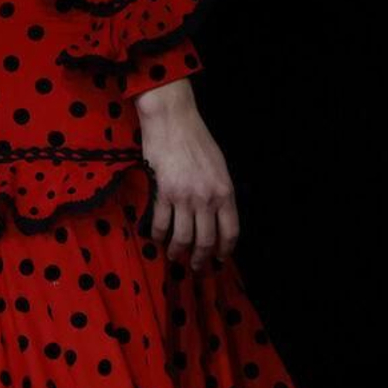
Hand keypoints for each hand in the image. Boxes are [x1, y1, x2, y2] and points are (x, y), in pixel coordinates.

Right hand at [133, 78, 238, 269]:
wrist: (173, 120)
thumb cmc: (197, 139)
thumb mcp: (219, 166)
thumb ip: (220, 191)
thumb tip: (217, 215)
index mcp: (225, 191)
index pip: (230, 231)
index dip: (224, 250)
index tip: (219, 258)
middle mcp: (207, 198)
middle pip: (205, 240)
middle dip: (200, 259)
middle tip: (196, 267)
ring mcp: (184, 197)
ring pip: (182, 237)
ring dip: (177, 252)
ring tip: (173, 256)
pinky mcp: (163, 192)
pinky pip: (160, 223)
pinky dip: (158, 236)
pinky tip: (157, 239)